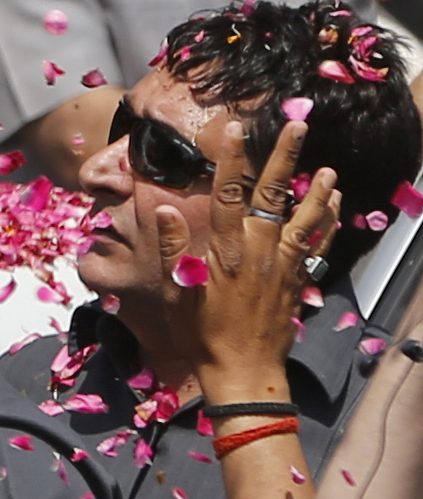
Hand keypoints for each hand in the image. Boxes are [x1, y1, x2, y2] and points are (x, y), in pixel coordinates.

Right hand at [154, 119, 340, 397]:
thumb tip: (165, 209)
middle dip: (283, 158)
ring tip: (328, 167)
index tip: (234, 129)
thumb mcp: (175, 293)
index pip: (229, 194)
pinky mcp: (294, 281)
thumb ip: (171, 249)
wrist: (242, 371)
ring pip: (302, 218)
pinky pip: (315, 246)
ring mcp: (280, 266)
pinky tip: (333, 206)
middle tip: (296, 127)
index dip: (232, 159)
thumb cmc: (201, 334)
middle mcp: (257, 252)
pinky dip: (327, 224)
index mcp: (224, 252)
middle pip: (272, 195)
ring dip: (315, 191)